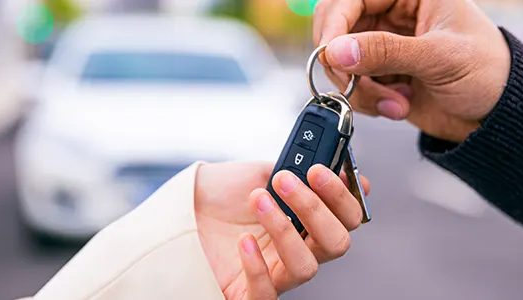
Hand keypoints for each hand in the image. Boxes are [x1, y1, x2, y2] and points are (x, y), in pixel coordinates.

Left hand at [194, 161, 370, 298]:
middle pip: (336, 244)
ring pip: (306, 268)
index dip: (342, 195)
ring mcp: (274, 273)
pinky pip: (267, 294)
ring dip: (284, 230)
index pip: (346, 217)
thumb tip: (335, 160)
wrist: (176, 210)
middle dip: (317, 209)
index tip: (320, 170)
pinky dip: (257, 268)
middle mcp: (296, 248)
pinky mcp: (247, 293)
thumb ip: (296, 168)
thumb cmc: (217, 195)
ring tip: (258, 200)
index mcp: (306, 220)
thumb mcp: (259, 172)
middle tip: (287, 181)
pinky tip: (243, 241)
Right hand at [314, 0, 511, 142]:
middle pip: (336, 29)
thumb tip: (336, 51)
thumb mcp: (441, 57)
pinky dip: (367, 101)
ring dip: (361, 89)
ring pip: (341, 62)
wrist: (498, 115)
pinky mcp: (380, 75)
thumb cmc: (489, 71)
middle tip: (354, 85)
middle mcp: (392, 14)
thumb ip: (387, 52)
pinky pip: (352, 86)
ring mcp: (384, 46)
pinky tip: (398, 105)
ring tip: (396, 102)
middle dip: (344, 63)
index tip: (331, 55)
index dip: (334, 25)